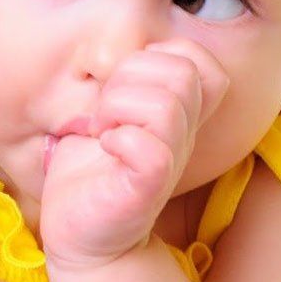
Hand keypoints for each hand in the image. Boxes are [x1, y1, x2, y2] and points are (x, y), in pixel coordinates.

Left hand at [41, 39, 228, 269]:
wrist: (82, 234)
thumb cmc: (91, 169)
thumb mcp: (108, 112)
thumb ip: (125, 81)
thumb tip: (123, 48)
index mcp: (178, 111)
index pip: (198, 58)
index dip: (161, 55)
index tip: (126, 84)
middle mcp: (183, 133)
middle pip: (182, 70)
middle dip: (129, 77)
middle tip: (105, 110)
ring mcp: (170, 159)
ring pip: (167, 103)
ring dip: (118, 107)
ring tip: (102, 130)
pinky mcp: (148, 187)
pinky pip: (150, 147)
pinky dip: (118, 140)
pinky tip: (105, 149)